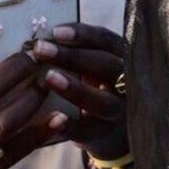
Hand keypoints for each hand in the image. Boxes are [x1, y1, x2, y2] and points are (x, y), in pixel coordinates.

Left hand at [31, 22, 131, 161]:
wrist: (114, 132)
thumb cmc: (97, 88)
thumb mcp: (96, 66)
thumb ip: (77, 51)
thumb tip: (41, 37)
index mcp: (124, 59)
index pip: (108, 41)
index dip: (84, 35)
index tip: (55, 31)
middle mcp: (127, 85)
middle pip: (107, 67)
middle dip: (73, 56)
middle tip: (40, 48)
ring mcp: (118, 112)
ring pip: (102, 102)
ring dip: (75, 89)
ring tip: (47, 78)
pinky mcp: (104, 136)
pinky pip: (87, 131)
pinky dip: (71, 125)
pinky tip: (54, 116)